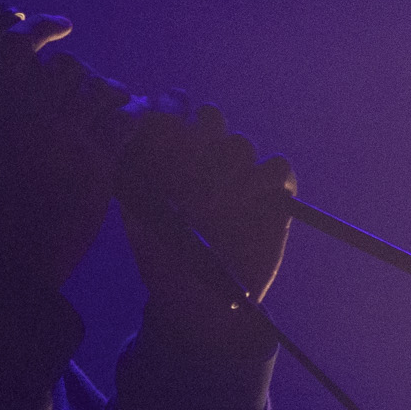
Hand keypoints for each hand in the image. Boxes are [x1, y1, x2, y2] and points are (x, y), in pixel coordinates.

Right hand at [0, 14, 136, 290]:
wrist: (16, 251)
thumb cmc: (2, 200)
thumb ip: (7, 105)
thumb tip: (27, 73)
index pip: (19, 46)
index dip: (42, 29)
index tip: (62, 27)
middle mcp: (31, 114)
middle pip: (70, 69)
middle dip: (82, 79)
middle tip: (87, 96)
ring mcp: (66, 136)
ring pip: (101, 88)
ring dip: (112, 94)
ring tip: (114, 105)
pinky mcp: (97, 161)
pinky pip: (125, 118)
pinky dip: (134, 114)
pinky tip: (133, 120)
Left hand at [117, 92, 295, 335]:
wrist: (197, 301)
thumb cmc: (162, 258)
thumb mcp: (137, 217)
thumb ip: (134, 173)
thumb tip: (131, 130)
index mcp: (170, 154)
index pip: (172, 108)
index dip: (168, 109)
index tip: (158, 126)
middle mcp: (205, 158)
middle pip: (210, 117)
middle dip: (200, 134)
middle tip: (188, 164)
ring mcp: (240, 175)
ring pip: (240, 144)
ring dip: (228, 166)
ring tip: (216, 203)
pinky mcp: (272, 194)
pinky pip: (279, 168)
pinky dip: (270, 179)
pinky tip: (254, 200)